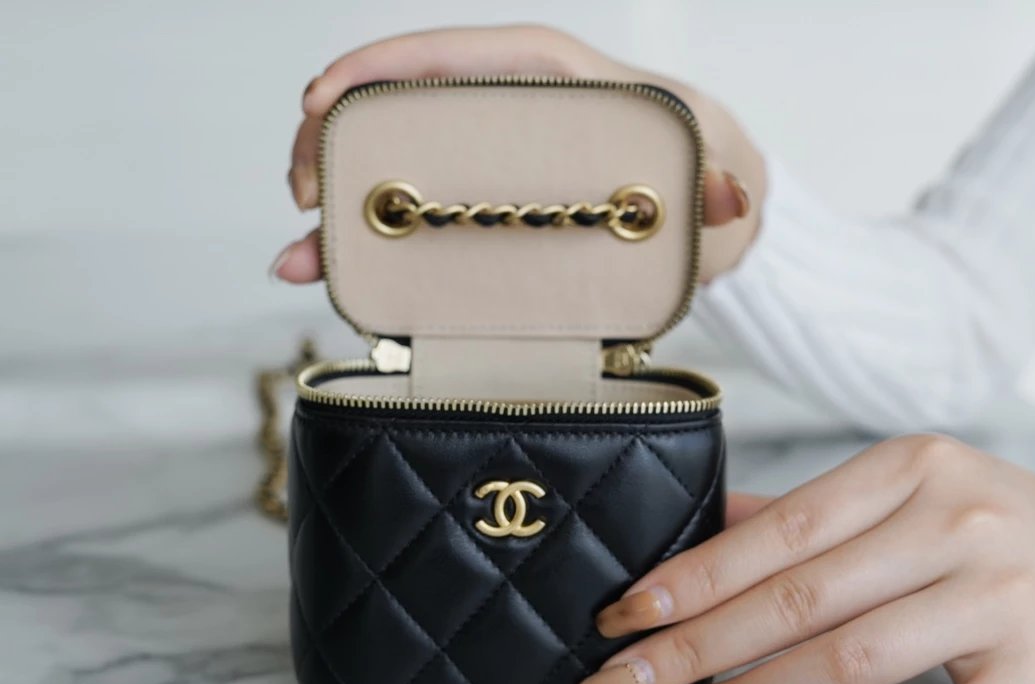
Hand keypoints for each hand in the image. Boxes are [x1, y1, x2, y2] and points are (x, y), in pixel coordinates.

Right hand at [271, 25, 765, 283]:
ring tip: (301, 250)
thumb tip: (726, 200)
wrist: (706, 214)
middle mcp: (513, 115)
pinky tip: (329, 270)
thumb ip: (723, 187)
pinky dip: (371, 243)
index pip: (468, 57)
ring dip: (342, 202)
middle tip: (301, 189)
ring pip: (399, 163)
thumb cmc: (702, 174)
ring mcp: (492, 162)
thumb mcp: (718, 176)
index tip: (325, 95)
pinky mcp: (486, 206)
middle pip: (407, 106)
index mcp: (561, 86)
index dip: (388, 67)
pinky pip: (417, 212)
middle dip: (339, 138)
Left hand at [575, 434, 1034, 683]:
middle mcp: (952, 525)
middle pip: (798, 598)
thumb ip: (805, 510)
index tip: (624, 615)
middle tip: (618, 681)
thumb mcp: (902, 489)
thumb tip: (704, 527)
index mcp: (905, 471)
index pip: (776, 534)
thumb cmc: (988, 521)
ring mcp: (998, 599)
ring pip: (853, 659)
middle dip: (694, 646)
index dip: (692, 578)